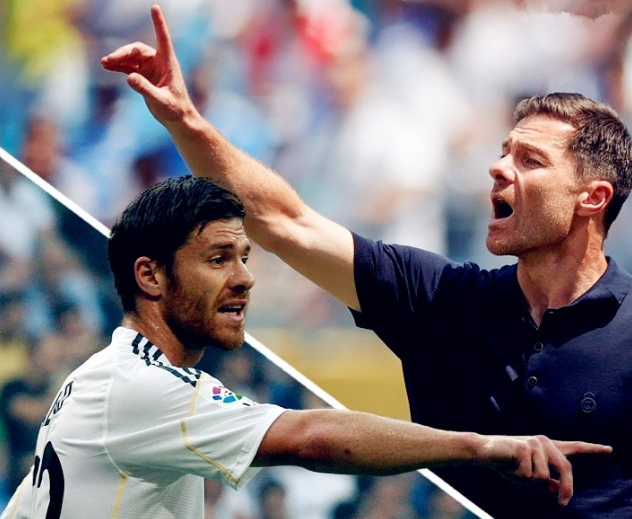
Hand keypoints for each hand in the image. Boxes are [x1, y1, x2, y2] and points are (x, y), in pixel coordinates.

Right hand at [100, 5, 194, 125]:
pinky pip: (128, 67)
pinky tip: (107, 67)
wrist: (178, 119)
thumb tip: (129, 77)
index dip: (159, 23)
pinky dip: (118, 66)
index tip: (155, 7)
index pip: (163, 39)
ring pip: (131, 57)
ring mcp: (150, 69)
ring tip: (104, 63)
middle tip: (109, 60)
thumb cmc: (175, 110)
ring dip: (118, 58)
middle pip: (138, 50)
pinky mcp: (144, 76)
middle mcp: (159, 62)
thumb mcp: (160, 101)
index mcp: (168, 63)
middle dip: (123, 53)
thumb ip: (145, 89)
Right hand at [477, 435, 611, 505]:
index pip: (574, 447)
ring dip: (528, 480)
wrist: (484, 452)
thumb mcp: (529, 477)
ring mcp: (535, 443)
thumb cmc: (506, 464)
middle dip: (566, 489)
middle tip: (563, 504)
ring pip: (543, 476)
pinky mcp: (524, 447)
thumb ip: (546, 483)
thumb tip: (561, 493)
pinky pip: (530, 474)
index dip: (592, 449)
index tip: (609, 449)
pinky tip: (509, 466)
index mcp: (548, 448)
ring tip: (515, 470)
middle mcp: (544, 442)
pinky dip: (519, 476)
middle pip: (566, 468)